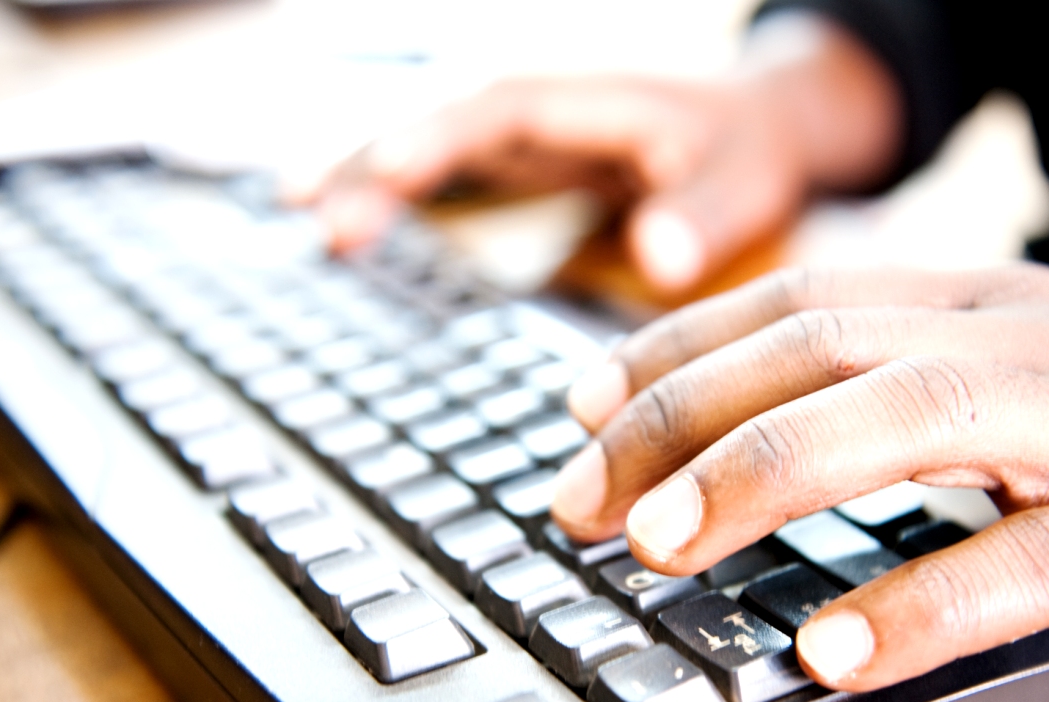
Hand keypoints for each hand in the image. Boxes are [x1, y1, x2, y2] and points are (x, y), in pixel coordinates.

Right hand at [294, 14, 900, 292]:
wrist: (750, 127)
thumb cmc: (745, 148)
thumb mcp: (746, 180)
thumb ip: (705, 216)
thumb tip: (660, 259)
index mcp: (589, 95)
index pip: (500, 104)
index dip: (443, 132)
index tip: (391, 166)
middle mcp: (536, 102)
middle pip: (434, 113)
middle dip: (372, 153)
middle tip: (313, 210)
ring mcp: (513, 128)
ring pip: (417, 134)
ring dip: (357, 169)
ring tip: (298, 214)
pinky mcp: (504, 158)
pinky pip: (430, 165)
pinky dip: (383, 189)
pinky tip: (340, 224)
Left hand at [549, 263, 1048, 690]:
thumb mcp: (1004, 365)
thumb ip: (879, 382)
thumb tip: (733, 433)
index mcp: (970, 299)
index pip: (793, 299)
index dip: (673, 350)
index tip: (582, 409)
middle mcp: (1015, 339)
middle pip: (818, 350)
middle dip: (680, 419)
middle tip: (584, 501)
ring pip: (907, 423)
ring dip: (764, 477)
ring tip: (663, 546)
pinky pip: (1025, 566)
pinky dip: (918, 606)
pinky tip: (829, 648)